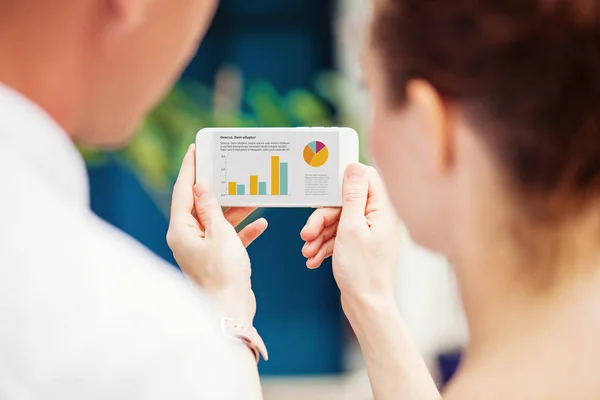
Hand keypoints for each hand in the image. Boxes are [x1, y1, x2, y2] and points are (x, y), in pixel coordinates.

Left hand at [167, 145, 267, 323]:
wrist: (230, 311)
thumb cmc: (223, 273)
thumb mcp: (219, 233)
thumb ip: (210, 207)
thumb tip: (199, 187)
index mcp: (180, 230)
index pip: (182, 191)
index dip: (189, 169)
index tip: (194, 150)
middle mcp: (188, 238)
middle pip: (200, 205)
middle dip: (217, 189)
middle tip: (226, 167)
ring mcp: (202, 250)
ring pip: (217, 221)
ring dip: (235, 210)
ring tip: (253, 195)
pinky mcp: (217, 259)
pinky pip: (229, 238)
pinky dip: (243, 231)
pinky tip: (261, 224)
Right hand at [301, 164, 400, 303]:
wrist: (367, 308)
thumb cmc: (362, 271)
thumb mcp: (350, 228)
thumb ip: (351, 196)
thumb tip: (354, 166)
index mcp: (381, 210)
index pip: (366, 178)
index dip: (344, 179)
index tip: (323, 186)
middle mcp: (377, 219)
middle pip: (345, 203)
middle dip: (322, 217)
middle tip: (306, 233)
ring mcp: (368, 234)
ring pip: (338, 222)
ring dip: (320, 235)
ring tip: (307, 252)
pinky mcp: (359, 247)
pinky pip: (339, 238)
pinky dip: (325, 246)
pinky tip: (313, 260)